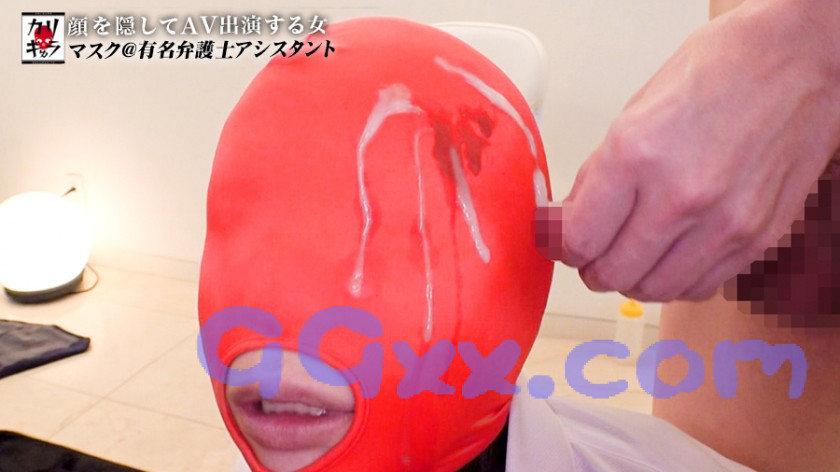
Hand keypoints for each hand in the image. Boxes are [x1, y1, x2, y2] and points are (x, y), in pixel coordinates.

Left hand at [539, 0, 839, 300]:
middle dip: (593, 268)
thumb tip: (571, 218)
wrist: (800, 60)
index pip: (579, 240)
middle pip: (612, 274)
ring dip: (633, 279)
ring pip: (655, 290)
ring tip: (632, 255)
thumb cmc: (719, 71)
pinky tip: (672, 255)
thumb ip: (599, 175)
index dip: (564, 246)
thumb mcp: (635, 112)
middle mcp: (680, 197)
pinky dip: (676, 280)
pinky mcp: (758, 238)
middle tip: (593, 253)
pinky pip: (700, 286)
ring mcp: (724, 223)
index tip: (565, 242)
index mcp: (637, 156)